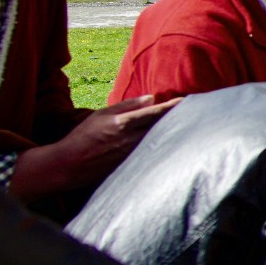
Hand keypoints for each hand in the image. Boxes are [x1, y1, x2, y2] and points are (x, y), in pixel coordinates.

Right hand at [10, 94, 179, 196]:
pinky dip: (163, 147)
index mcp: (124, 123)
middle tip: (195, 112)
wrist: (70, 164)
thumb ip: (128, 106)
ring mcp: (134, 155)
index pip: (156, 112)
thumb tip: (151, 98)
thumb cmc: (84, 135)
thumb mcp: (102, 114)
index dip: (174, 106)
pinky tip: (171, 144)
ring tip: (187, 127)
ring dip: (173, 134)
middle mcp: (132, 139)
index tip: (189, 100)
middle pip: (163, 127)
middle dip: (178, 119)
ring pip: (160, 141)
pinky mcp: (133, 166)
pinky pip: (153, 154)